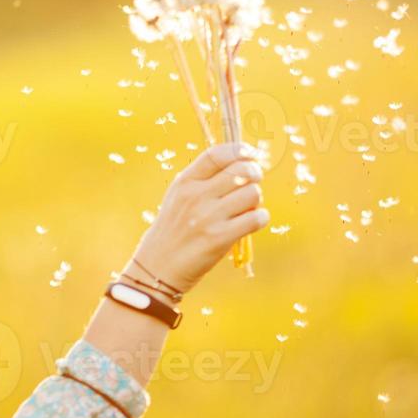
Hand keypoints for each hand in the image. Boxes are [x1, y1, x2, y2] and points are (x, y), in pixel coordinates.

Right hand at [126, 141, 268, 297]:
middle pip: (242, 171)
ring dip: (256, 200)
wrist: (158, 267)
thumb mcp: (179, 197)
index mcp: (185, 182)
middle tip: (251, 185)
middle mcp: (196, 196)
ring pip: (253, 193)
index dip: (240, 150)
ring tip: (246, 209)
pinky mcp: (219, 239)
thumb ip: (204, 179)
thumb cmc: (174, 230)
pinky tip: (250, 223)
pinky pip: (256, 218)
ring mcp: (208, 217)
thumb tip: (244, 163)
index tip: (251, 155)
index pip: (217, 154)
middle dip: (255, 175)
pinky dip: (260, 218)